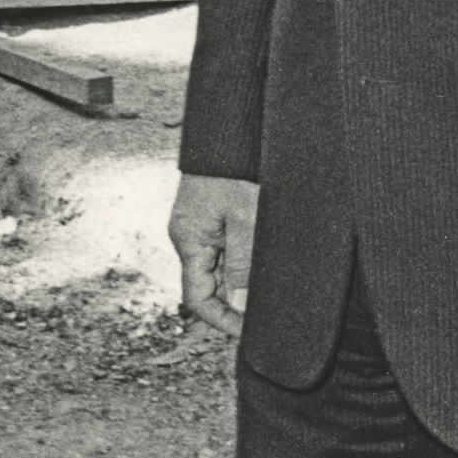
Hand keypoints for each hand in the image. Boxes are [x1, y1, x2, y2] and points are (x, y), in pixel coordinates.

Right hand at [168, 173, 257, 339]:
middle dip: (235, 302)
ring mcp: (198, 224)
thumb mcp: (246, 217)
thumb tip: (240, 307)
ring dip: (240, 281)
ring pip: (218, 267)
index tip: (250, 330)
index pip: (197, 299)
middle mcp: (188, 235)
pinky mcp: (210, 212)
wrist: (229, 126)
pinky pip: (223, 247)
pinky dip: (241, 261)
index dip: (222, 320)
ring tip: (269, 289)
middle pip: (208, 285)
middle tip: (267, 313)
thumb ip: (242, 265)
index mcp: (189, 240)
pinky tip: (261, 262)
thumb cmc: (236, 168)